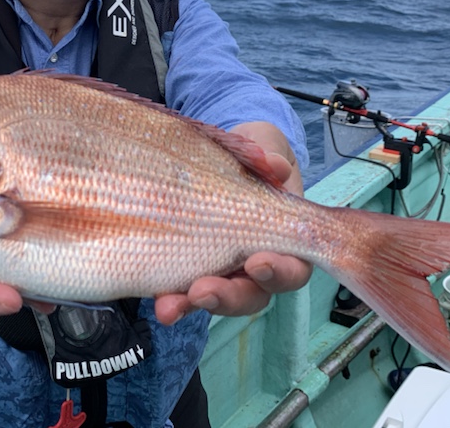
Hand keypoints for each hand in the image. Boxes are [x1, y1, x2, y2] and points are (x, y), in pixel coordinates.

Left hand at [154, 121, 312, 324]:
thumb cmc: (250, 155)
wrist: (213, 154)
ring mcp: (222, 270)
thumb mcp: (263, 143)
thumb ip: (270, 152)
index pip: (292, 268)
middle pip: (252, 295)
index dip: (279, 271)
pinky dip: (171, 299)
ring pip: (216, 300)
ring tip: (169, 306)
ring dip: (193, 305)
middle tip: (204, 289)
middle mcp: (255, 263)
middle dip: (229, 297)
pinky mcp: (189, 268)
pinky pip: (182, 292)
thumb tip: (274, 164)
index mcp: (284, 239)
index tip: (258, 262)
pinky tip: (157, 301)